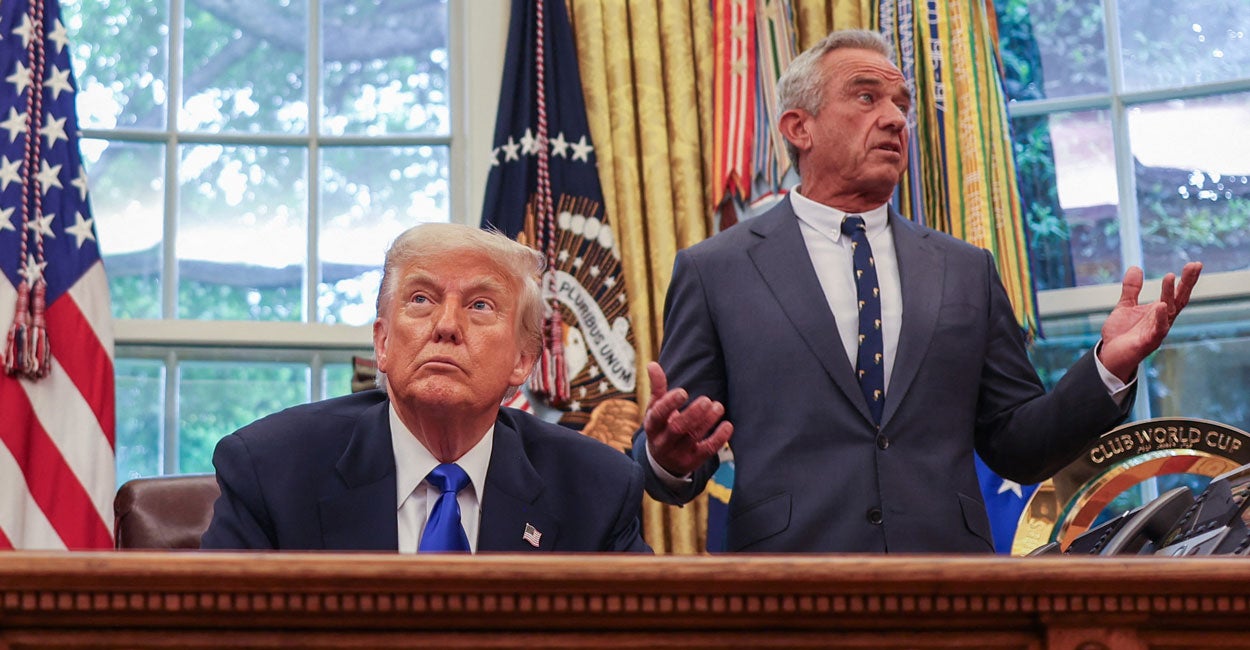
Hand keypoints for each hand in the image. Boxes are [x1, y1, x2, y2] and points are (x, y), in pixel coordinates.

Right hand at [641, 361, 733, 476]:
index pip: (658, 415)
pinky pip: (707, 451)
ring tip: (718, 406)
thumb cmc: (661, 427)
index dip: (670, 404)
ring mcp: (678, 454)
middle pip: (677, 428)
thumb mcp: (656, 410)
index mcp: (652, 426)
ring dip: (707, 421)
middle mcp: (663, 441)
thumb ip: (657, 388)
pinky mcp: (693, 461)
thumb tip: (652, 364)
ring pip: (693, 437)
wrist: (662, 461)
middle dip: (692, 414)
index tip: (683, 392)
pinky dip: (719, 438)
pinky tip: (728, 425)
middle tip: (706, 400)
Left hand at [1098, 262, 1201, 381]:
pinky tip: (1161, 306)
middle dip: (1187, 283)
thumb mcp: (1126, 306)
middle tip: (1195, 265)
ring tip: (1170, 277)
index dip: (1186, 279)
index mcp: (1159, 311)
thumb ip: (1132, 289)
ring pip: (1168, 311)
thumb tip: (1136, 267)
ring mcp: (1156, 331)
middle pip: (1179, 299)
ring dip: (1169, 294)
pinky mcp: (1147, 342)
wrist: (1109, 355)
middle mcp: (1162, 320)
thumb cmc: (1121, 333)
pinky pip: (1157, 330)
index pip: (1176, 293)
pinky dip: (1160, 318)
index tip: (1195, 263)